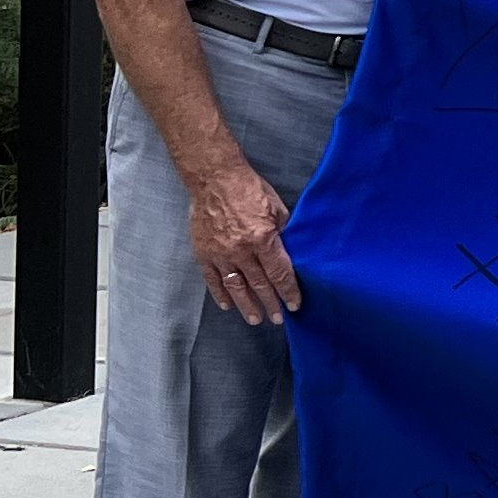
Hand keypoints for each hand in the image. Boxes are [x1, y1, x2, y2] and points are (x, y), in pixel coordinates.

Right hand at [186, 162, 301, 327]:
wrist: (214, 178)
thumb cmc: (249, 189)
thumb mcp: (277, 208)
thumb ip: (284, 233)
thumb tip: (292, 252)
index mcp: (263, 238)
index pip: (280, 273)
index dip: (288, 291)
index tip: (294, 305)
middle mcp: (241, 250)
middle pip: (259, 284)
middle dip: (270, 303)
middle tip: (278, 319)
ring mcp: (220, 253)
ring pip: (236, 287)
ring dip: (247, 305)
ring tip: (256, 319)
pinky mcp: (203, 252)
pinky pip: (212, 279)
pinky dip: (220, 294)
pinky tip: (228, 305)